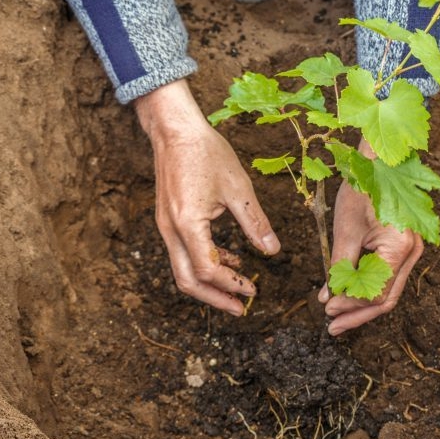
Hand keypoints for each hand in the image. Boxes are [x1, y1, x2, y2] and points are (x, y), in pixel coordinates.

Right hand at [134, 79, 279, 315]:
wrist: (175, 130)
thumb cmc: (206, 152)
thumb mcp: (238, 188)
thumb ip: (255, 223)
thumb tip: (273, 252)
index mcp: (188, 224)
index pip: (208, 270)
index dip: (232, 284)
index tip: (253, 291)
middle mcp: (171, 230)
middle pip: (187, 281)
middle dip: (215, 298)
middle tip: (240, 308)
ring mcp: (165, 226)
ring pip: (182, 270)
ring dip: (209, 284)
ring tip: (237, 289)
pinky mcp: (167, 220)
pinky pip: (183, 252)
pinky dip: (203, 263)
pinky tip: (228, 259)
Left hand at [318, 140, 422, 335]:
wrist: (378, 161)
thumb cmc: (362, 189)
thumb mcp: (346, 230)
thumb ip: (339, 267)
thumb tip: (329, 298)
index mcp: (401, 248)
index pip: (376, 294)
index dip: (351, 306)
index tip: (327, 310)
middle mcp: (414, 253)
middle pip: (387, 299)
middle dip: (358, 314)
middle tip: (333, 327)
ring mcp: (412, 251)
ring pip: (389, 291)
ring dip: (362, 305)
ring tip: (337, 316)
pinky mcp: (404, 247)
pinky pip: (388, 276)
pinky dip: (368, 288)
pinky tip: (349, 295)